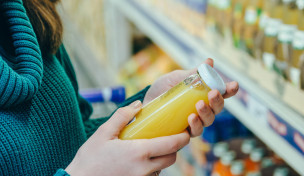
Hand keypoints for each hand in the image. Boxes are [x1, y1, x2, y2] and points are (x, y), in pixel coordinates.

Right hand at [65, 100, 189, 175]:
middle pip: (171, 158)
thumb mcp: (103, 132)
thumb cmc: (89, 158)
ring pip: (162, 168)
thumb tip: (138, 104)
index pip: (171, 145)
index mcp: (138, 152)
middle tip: (169, 137)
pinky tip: (142, 159)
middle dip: (174, 148)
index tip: (185, 131)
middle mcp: (144, 169)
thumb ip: (122, 116)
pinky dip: (153, 167)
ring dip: (163, 158)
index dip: (182, 138)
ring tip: (155, 147)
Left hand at [143, 58, 238, 136]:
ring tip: (199, 105)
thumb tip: (209, 61)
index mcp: (202, 94)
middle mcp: (201, 109)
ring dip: (207, 113)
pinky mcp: (184, 132)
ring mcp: (193, 121)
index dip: (229, 90)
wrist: (145, 102)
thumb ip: (192, 73)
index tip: (234, 85)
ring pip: (208, 121)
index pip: (220, 93)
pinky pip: (194, 131)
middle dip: (218, 101)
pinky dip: (195, 125)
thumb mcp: (176, 78)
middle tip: (212, 93)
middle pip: (217, 108)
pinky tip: (191, 117)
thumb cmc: (162, 89)